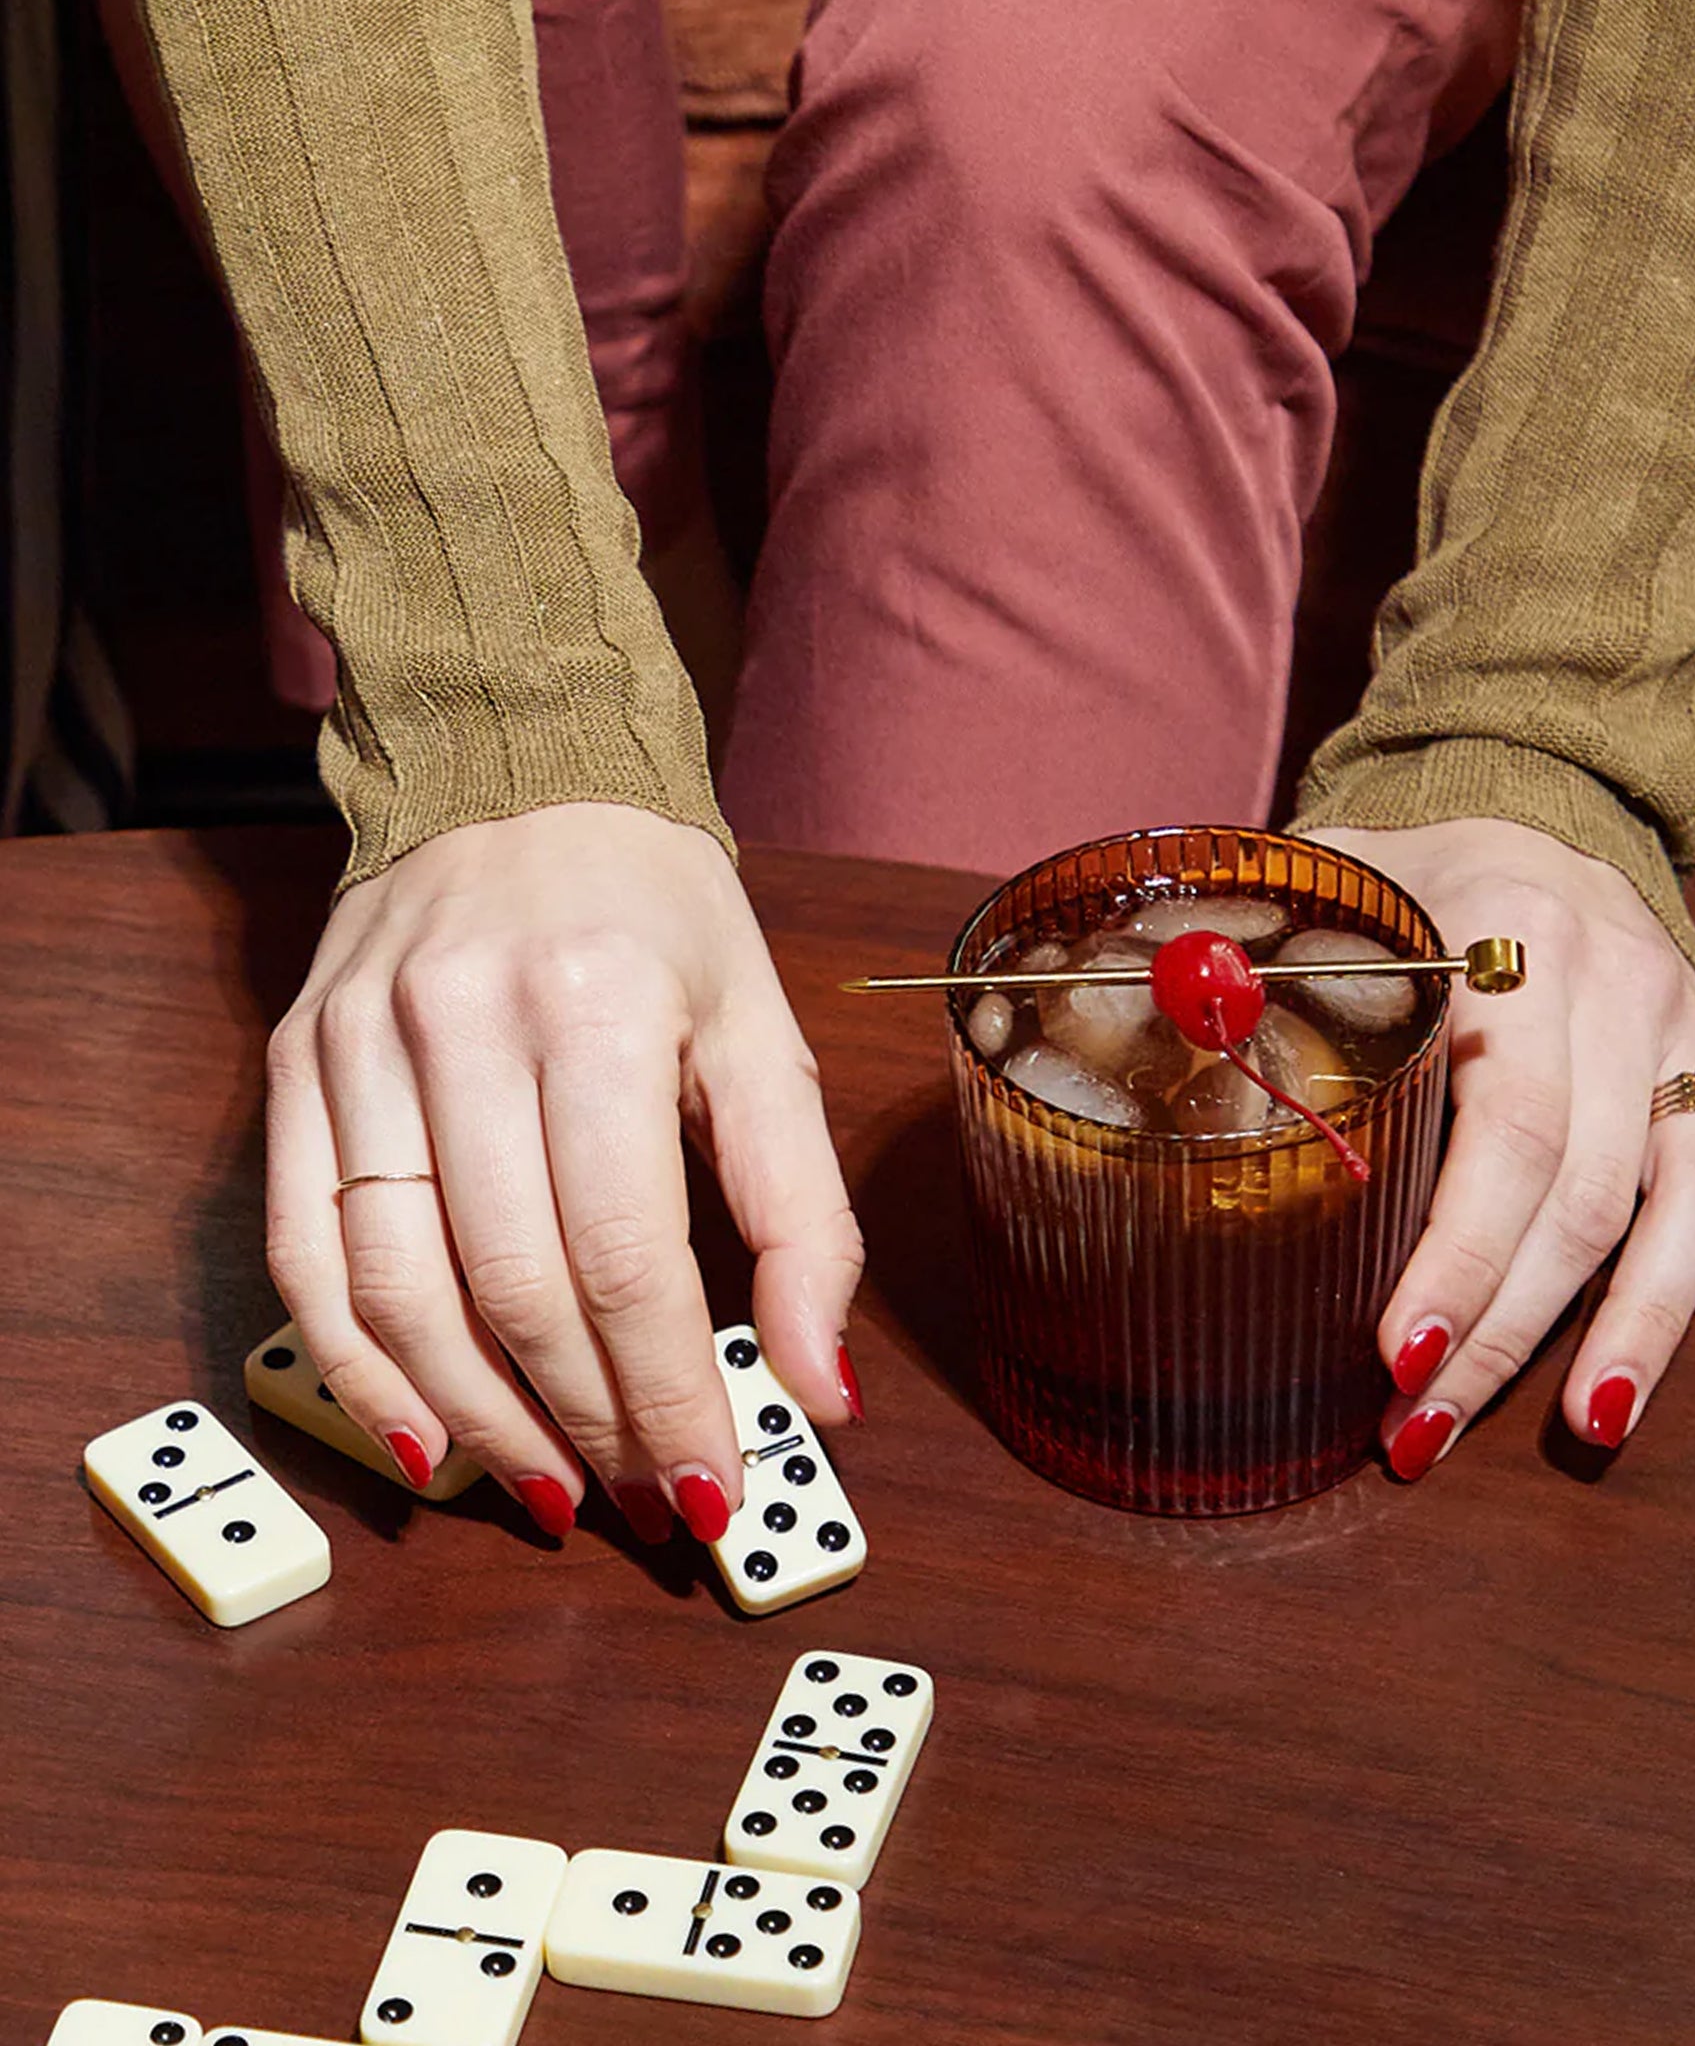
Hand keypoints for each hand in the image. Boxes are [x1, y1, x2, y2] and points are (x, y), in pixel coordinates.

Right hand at [264, 804, 864, 1540]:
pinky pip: (304, 1253)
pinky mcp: (296, 1064)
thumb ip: (803, 1212)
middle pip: (516, 1290)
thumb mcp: (764, 1036)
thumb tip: (824, 1388)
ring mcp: (361, 1045)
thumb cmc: (659, 914)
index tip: (709, 1490)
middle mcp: (465, 1024)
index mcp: (602, 1008)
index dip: (667, 1398)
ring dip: (477, 1422)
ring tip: (547, 1492)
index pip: (626, 1261)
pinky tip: (423, 1436)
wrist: (513, 767)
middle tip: (640, 1501)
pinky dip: (358, 1367)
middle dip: (587, 1427)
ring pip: (400, 1292)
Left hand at [1309, 819, 1694, 1478]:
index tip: (1395, 1356)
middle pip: (1589, 1192)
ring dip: (1648, 1325)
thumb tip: (1162, 1014)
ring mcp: (1690, 1039)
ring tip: (1598, 1429)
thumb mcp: (1325, 883)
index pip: (1503, 1127)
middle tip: (1424, 1431)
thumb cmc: (1403, 870)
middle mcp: (1623, 991)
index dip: (1456, 1253)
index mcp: (1515, 941)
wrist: (1530, 802)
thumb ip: (1249, 945)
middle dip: (1508, 1326)